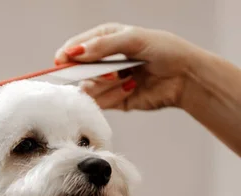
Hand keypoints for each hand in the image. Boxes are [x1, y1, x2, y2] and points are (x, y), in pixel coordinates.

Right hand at [54, 23, 202, 110]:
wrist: (186, 77)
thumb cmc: (165, 50)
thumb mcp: (133, 39)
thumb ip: (102, 45)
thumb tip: (75, 53)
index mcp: (104, 40)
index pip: (74, 48)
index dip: (67, 55)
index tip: (62, 61)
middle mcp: (102, 61)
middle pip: (77, 71)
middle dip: (93, 73)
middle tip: (112, 73)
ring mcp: (107, 82)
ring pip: (88, 89)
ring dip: (107, 85)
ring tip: (127, 78)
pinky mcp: (113, 100)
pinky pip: (101, 102)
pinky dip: (115, 95)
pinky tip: (132, 88)